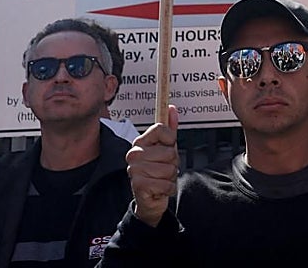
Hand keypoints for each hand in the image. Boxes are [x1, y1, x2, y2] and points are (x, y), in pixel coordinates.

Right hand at [126, 105, 180, 226]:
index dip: (171, 139)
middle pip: (169, 152)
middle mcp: (134, 154)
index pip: (161, 129)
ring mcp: (134, 169)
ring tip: (161, 179)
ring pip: (169, 169)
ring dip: (171, 177)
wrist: (150, 200)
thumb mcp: (167, 149)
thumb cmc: (158, 171)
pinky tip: (160, 189)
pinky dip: (168, 189)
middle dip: (173, 164)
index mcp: (140, 142)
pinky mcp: (138, 184)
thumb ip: (170, 129)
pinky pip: (166, 183)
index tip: (168, 147)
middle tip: (164, 169)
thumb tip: (172, 108)